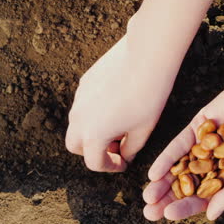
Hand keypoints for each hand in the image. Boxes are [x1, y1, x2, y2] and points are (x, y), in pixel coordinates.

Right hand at [65, 34, 173, 171]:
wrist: (146, 56)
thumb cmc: (149, 96)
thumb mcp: (143, 130)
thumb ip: (131, 149)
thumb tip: (124, 155)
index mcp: (93, 136)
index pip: (94, 162)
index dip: (110, 167)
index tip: (123, 163)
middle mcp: (79, 119)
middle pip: (75, 146)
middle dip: (91, 151)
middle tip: (115, 147)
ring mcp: (78, 99)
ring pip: (77, 124)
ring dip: (91, 131)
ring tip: (117, 124)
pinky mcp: (83, 83)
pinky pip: (82, 105)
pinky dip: (93, 113)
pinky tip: (115, 103)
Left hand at [142, 70, 223, 219]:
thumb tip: (210, 216)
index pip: (202, 197)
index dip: (184, 207)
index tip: (167, 214)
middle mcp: (212, 163)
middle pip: (185, 184)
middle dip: (167, 198)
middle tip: (149, 211)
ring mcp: (202, 145)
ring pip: (178, 167)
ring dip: (162, 182)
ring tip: (148, 196)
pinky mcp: (196, 128)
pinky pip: (178, 146)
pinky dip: (166, 160)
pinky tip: (154, 173)